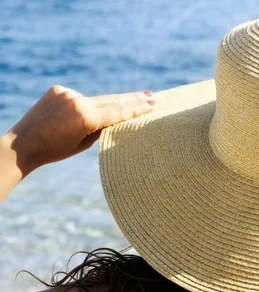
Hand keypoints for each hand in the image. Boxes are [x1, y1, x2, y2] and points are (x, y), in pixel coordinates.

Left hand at [2, 85, 154, 175]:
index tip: (152, 103)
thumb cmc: (55, 150)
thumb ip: (101, 127)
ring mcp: (66, 93)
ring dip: (112, 102)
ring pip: (97, 99)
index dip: (137, 108)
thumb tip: (116, 117)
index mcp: (85, 117)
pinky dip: (85, 105)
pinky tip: (81, 116)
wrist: (22, 144)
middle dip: (133, 99)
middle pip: (112, 100)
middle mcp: (77, 101)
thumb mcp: (84, 144)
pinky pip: (80, 97)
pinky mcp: (58, 90)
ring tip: (134, 100)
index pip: (118, 111)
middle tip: (152, 96)